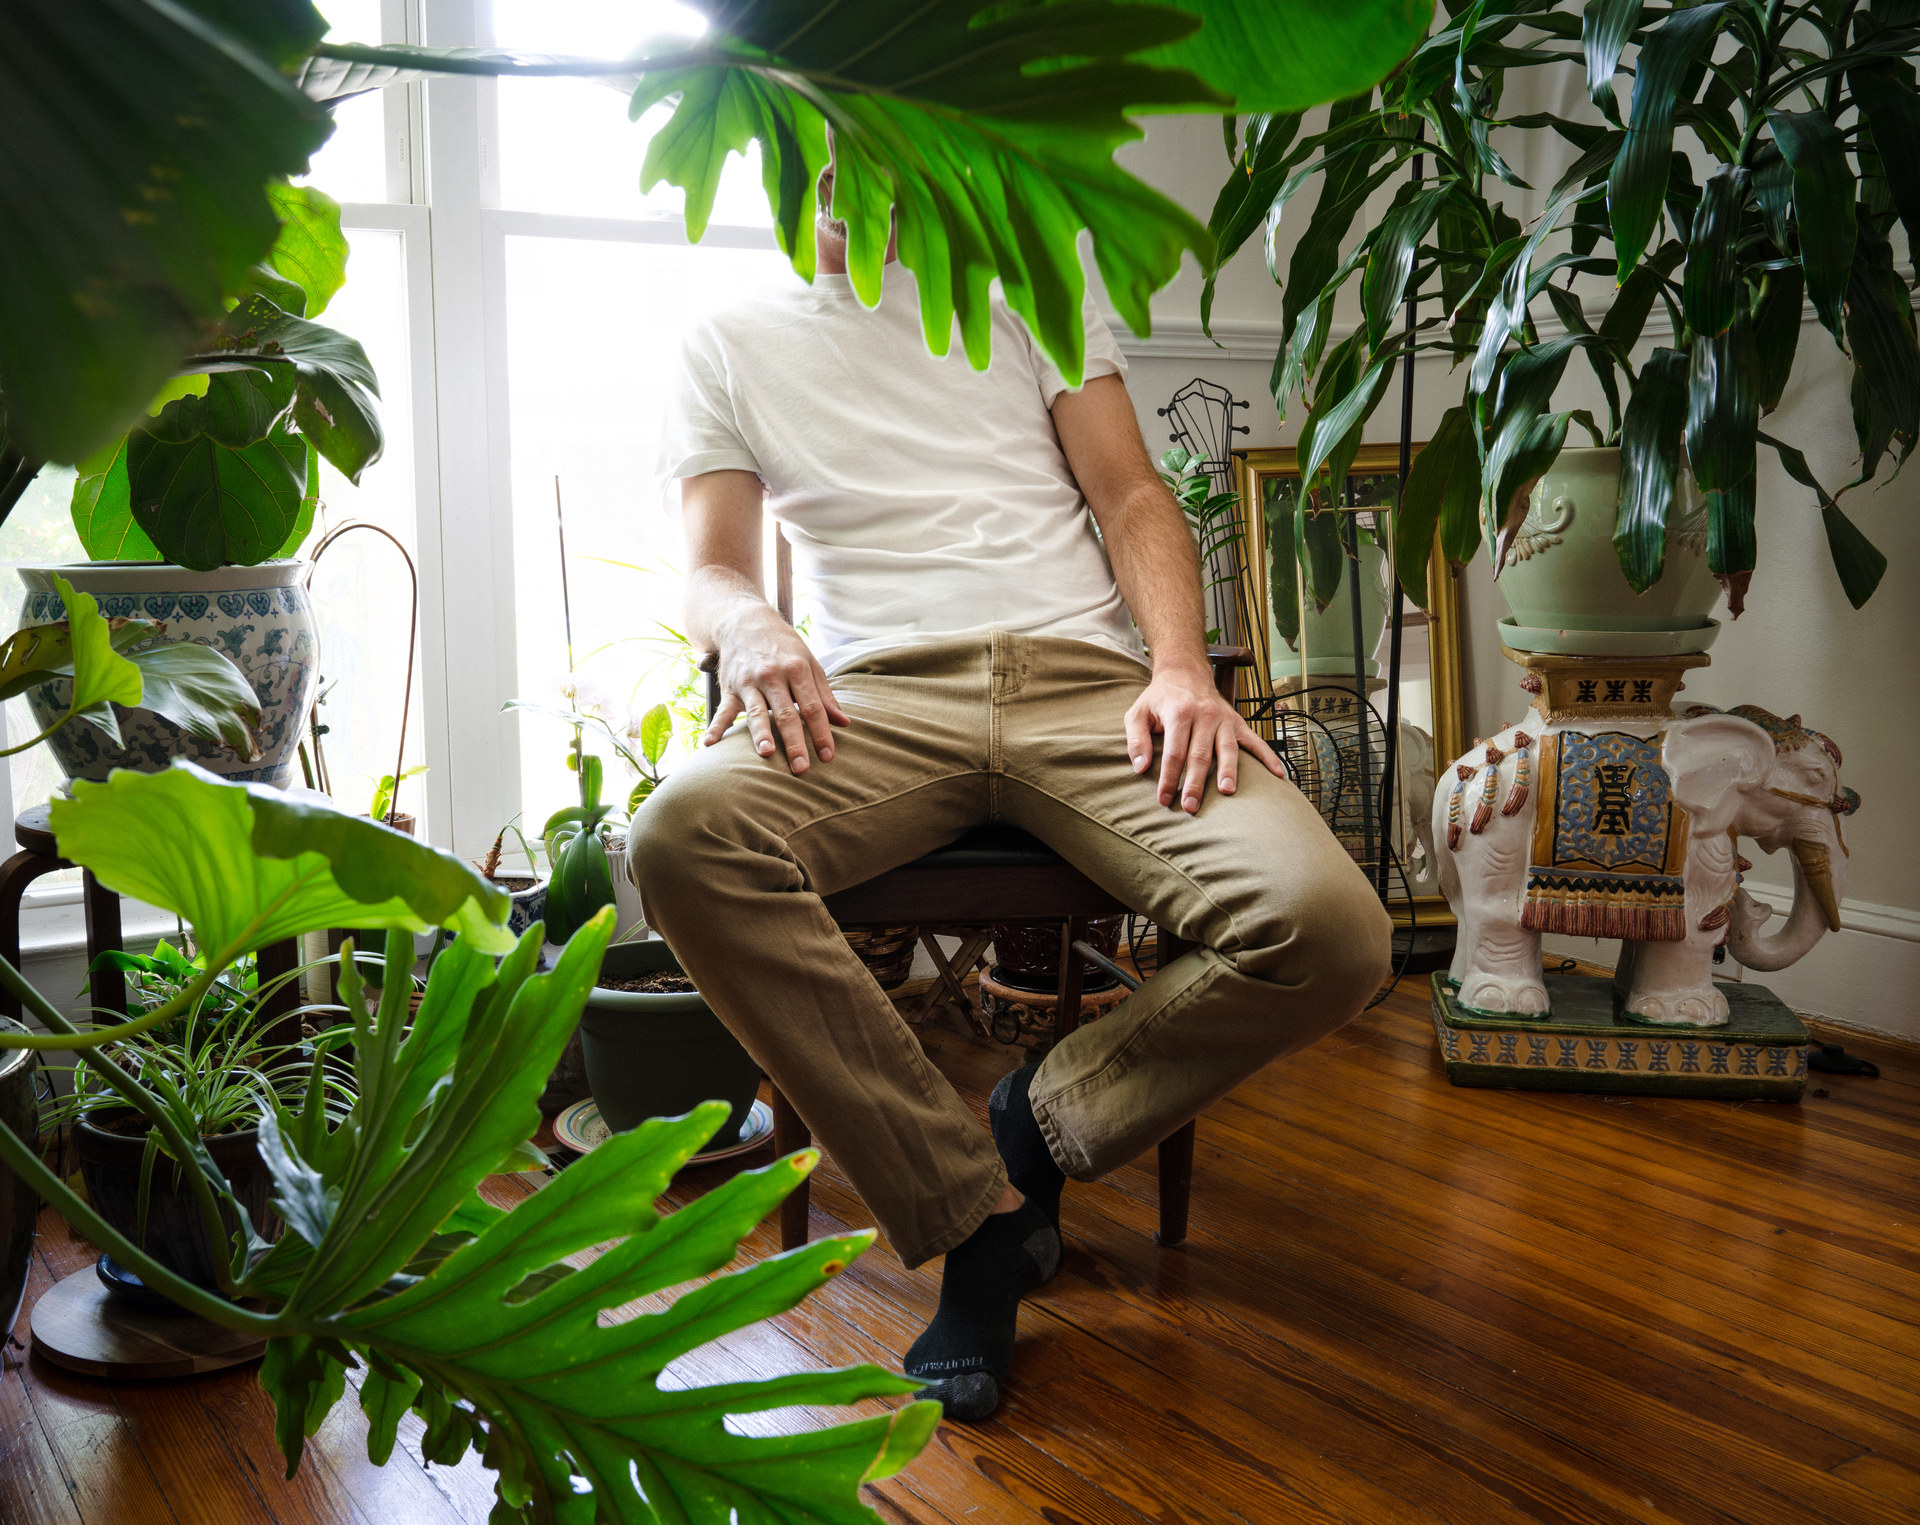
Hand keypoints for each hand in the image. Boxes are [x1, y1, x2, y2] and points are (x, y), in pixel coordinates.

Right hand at [706, 607, 850, 773]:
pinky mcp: (730, 688)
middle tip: (802, 768)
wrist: (745, 622)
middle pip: (786, 714)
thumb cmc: (783, 647)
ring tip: (766, 753)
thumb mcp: (809, 663)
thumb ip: (825, 695)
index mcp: (797, 670)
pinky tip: (710, 744)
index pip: (812, 707)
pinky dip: (716, 727)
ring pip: (757, 712)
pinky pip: (724, 710)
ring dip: (760, 734)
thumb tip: (844, 723)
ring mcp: (749, 682)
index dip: (821, 732)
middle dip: (795, 742)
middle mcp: (773, 676)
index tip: (828, 756)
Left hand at [1124, 663, 1284, 813]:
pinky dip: (1268, 757)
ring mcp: (1225, 719)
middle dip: (1196, 783)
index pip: (1174, 752)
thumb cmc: (1159, 698)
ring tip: (1228, 792)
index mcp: (1179, 712)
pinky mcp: (1238, 722)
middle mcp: (1205, 715)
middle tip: (1191, 807)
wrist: (1185, 673)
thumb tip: (1141, 768)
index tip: (1164, 799)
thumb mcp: (1137, 713)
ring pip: (1228, 749)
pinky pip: (1255, 741)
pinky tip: (1279, 775)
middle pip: (1200, 754)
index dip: (1169, 778)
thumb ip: (1137, 740)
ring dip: (1229, 771)